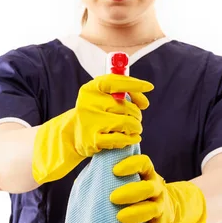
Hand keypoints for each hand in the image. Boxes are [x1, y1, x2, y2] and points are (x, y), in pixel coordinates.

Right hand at [32, 74, 153, 183]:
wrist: (72, 135)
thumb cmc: (95, 114)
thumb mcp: (102, 98)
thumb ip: (123, 94)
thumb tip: (144, 101)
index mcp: (90, 89)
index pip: (115, 82)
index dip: (134, 84)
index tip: (149, 87)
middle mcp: (88, 103)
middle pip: (125, 106)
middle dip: (136, 113)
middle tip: (136, 119)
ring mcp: (90, 122)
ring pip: (127, 122)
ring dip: (136, 127)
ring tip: (135, 129)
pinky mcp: (93, 140)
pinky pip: (122, 138)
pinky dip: (131, 139)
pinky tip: (132, 138)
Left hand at [109, 154, 206, 222]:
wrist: (165, 209)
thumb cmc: (135, 190)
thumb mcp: (131, 179)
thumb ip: (114, 174)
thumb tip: (88, 174)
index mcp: (148, 174)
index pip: (144, 163)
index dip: (131, 165)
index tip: (114, 170)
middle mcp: (157, 188)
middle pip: (148, 188)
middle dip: (131, 192)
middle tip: (112, 197)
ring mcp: (160, 206)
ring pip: (153, 209)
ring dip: (137, 213)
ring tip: (119, 217)